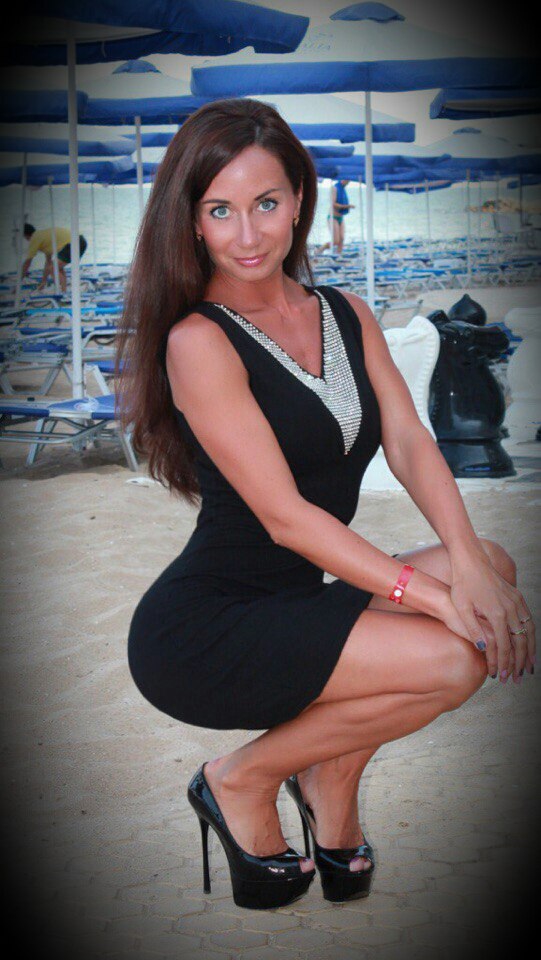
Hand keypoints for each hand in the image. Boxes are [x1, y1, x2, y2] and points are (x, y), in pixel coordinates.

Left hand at [449, 553, 534, 680]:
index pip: (504, 646)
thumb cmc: (462, 584)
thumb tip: (483, 649)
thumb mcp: (462, 608)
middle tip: (516, 678)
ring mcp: (516, 601)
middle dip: (519, 663)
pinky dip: (531, 635)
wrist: (471, 561)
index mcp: (497, 613)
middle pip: (520, 642)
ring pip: (529, 631)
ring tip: (528, 667)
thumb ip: (473, 629)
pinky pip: (529, 619)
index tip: (501, 676)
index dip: (503, 663)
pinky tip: (528, 645)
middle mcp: (510, 608)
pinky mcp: (517, 596)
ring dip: (530, 651)